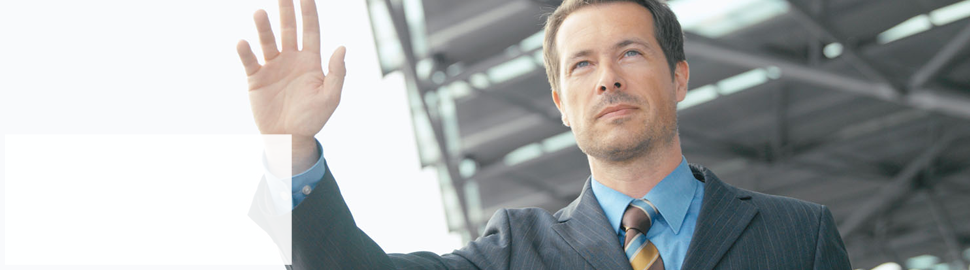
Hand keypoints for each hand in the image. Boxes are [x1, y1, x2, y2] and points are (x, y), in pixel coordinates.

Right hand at [237, 0, 343, 174]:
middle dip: (286, 11)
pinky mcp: (256, 78)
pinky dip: (246, 52)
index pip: (310, 30)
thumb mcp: (330, 97)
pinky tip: (243, 42)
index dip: (309, 12)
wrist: (289, 138)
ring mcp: (272, 67)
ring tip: (260, 12)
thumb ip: (337, 73)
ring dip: (264, 27)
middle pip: (288, 29)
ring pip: (268, 41)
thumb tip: (342, 47)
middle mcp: (290, 59)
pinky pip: (250, 61)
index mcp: (310, 61)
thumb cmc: (312, 119)